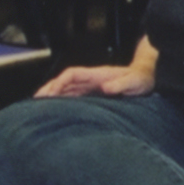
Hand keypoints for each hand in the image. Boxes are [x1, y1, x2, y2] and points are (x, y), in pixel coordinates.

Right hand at [37, 63, 153, 98]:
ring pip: (67, 88)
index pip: (72, 75)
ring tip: (39, 107)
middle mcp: (91, 79)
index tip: (49, 94)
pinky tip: (56, 109)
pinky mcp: (94, 92)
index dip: (59, 83)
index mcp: (97, 75)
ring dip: (53, 95)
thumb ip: (121, 84)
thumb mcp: (134, 82)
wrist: (149, 77)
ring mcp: (92, 85)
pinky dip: (63, 100)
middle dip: (49, 89)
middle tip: (34, 102)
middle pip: (64, 81)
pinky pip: (74, 95)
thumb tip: (105, 87)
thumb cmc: (142, 79)